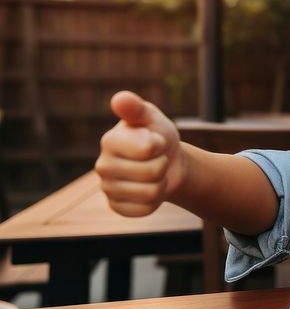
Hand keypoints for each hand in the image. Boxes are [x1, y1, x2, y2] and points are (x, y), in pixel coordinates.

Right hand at [94, 91, 186, 216]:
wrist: (167, 161)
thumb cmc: (158, 135)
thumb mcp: (151, 117)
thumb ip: (137, 108)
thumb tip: (119, 98)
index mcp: (110, 141)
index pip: (149, 148)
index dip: (161, 144)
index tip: (156, 140)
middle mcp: (103, 165)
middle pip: (152, 172)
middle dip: (163, 164)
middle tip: (156, 158)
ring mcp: (107, 188)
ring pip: (151, 192)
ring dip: (161, 183)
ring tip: (154, 174)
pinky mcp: (117, 206)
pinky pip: (145, 209)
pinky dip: (155, 201)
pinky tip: (148, 190)